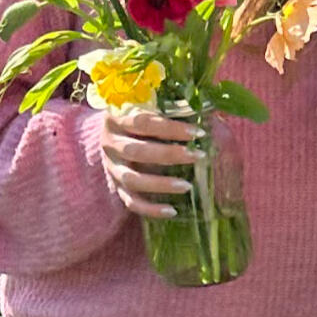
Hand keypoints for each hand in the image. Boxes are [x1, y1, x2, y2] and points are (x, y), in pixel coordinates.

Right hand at [99, 106, 200, 220]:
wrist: (115, 132)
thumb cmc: (140, 116)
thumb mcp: (149, 105)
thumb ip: (171, 106)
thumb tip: (207, 108)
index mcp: (116, 118)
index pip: (142, 122)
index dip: (170, 128)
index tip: (197, 132)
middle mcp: (110, 143)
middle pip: (136, 152)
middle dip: (169, 155)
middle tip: (197, 156)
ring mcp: (111, 167)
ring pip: (132, 179)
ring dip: (160, 184)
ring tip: (187, 186)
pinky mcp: (116, 186)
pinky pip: (131, 202)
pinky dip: (150, 209)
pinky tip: (171, 210)